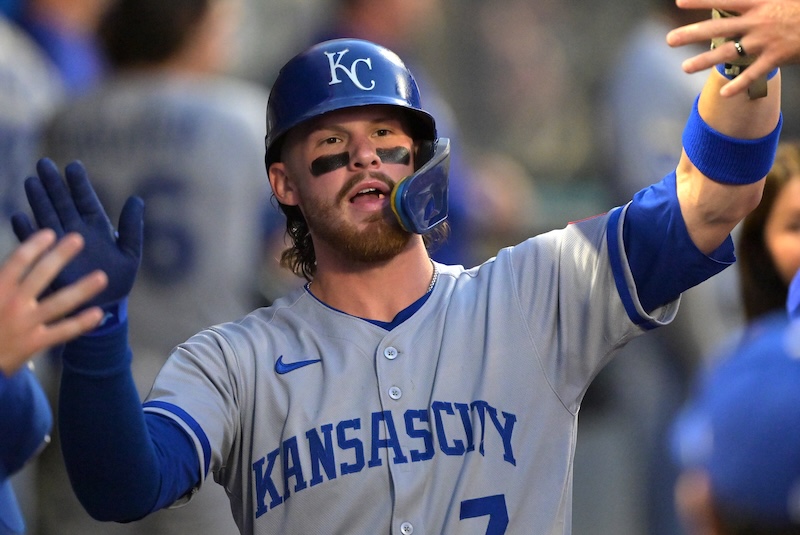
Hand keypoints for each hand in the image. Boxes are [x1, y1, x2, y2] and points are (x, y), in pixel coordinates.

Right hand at [0, 230, 108, 375]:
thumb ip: (2, 280)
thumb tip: (13, 266)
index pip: (17, 262)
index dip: (34, 246)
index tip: (50, 233)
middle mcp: (13, 303)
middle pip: (41, 275)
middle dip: (60, 256)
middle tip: (79, 239)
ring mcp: (25, 324)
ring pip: (59, 303)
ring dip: (82, 289)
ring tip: (102, 277)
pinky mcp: (34, 342)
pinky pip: (63, 331)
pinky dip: (81, 323)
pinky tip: (99, 314)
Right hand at [11, 158, 143, 310]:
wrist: (104, 307)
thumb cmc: (119, 281)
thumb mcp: (130, 253)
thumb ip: (132, 227)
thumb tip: (136, 199)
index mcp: (97, 227)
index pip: (86, 200)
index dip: (79, 184)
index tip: (73, 166)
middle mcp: (76, 231)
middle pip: (62, 202)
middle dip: (53, 184)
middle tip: (43, 164)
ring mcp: (60, 244)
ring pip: (47, 216)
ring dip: (38, 200)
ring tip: (31, 181)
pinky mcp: (47, 261)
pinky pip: (34, 243)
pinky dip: (26, 231)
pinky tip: (18, 217)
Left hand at [667, 0, 799, 96]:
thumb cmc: (799, 8)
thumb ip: (752, 0)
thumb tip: (732, 1)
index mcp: (758, 3)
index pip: (724, 0)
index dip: (701, 0)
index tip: (679, 1)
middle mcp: (757, 22)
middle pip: (718, 28)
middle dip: (692, 33)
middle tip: (669, 40)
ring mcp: (765, 41)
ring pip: (729, 52)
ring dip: (704, 60)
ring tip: (684, 67)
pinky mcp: (775, 57)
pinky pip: (753, 73)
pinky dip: (739, 84)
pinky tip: (723, 92)